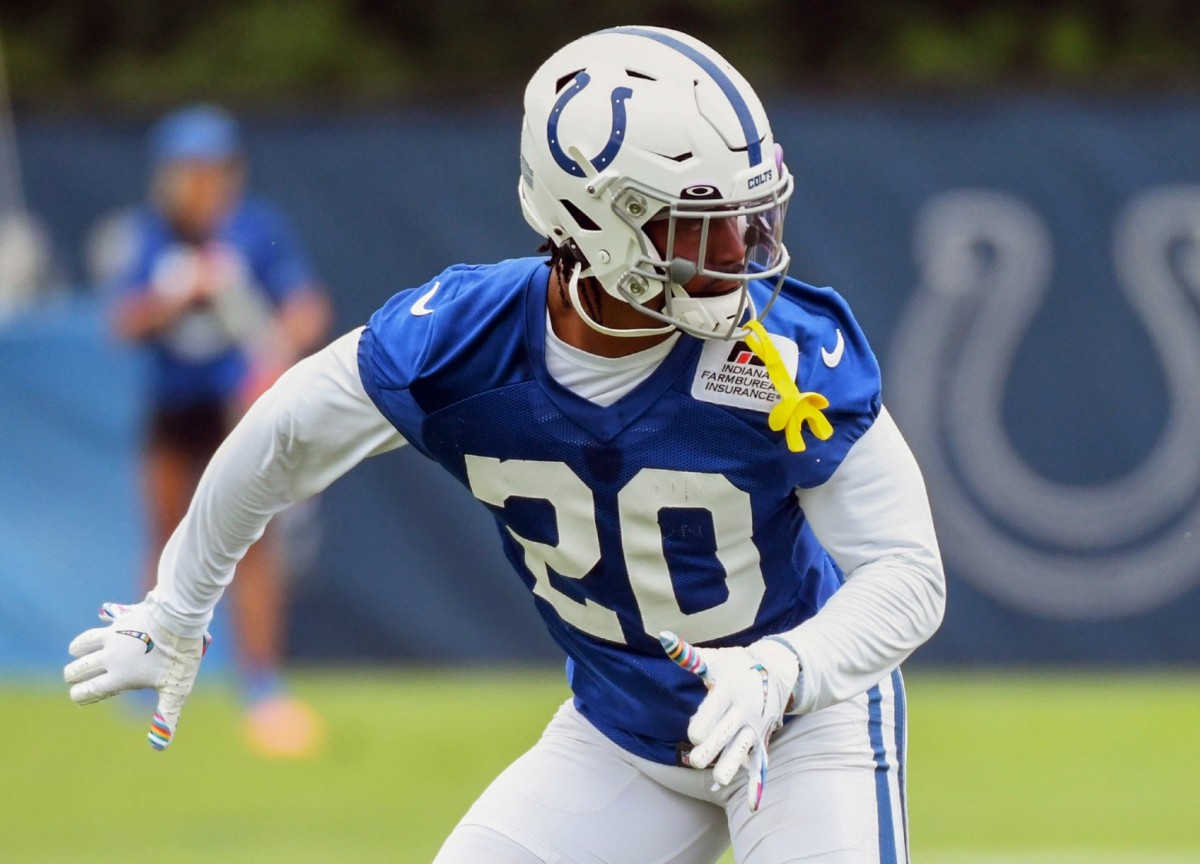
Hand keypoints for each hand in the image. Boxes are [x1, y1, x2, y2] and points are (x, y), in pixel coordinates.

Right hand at [64, 602, 210, 750]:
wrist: (179, 619)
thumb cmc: (179, 657)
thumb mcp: (175, 690)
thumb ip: (166, 716)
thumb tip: (160, 747)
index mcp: (119, 677)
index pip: (90, 690)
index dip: (80, 695)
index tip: (76, 696)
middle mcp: (110, 657)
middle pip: (80, 668)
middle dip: (74, 675)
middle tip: (72, 677)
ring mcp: (113, 636)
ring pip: (83, 644)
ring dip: (78, 649)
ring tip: (76, 651)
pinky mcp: (121, 617)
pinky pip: (104, 621)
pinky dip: (102, 621)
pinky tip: (103, 617)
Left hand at [660, 631, 798, 811]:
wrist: (779, 670)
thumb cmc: (737, 665)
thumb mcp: (715, 659)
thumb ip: (688, 655)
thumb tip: (664, 638)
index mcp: (729, 690)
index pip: (714, 710)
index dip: (703, 724)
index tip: (693, 734)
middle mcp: (743, 710)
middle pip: (726, 733)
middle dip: (711, 748)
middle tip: (695, 760)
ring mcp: (754, 726)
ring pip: (742, 749)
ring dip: (732, 765)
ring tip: (719, 780)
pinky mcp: (762, 738)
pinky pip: (761, 763)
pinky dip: (758, 783)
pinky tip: (753, 805)